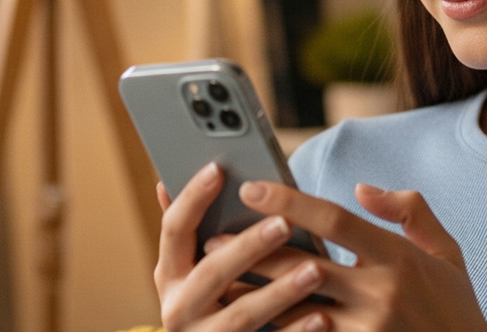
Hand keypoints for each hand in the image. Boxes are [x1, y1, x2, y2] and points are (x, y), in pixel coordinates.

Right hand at [153, 164, 331, 330]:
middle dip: (249, 247)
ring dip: (281, 291)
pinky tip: (322, 317)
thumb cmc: (207, 302)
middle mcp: (179, 308)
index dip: (193, 198)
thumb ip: (187, 234)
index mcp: (169, 275)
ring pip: (243, 314)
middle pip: (213, 272)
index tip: (218, 169)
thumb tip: (164, 183)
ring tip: (315, 269)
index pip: (174, 230)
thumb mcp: (188, 271)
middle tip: (285, 222)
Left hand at [202, 181, 486, 331]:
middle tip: (212, 237)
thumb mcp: (446, 250)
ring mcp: (368, 330)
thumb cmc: (455, 304)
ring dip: (254, 296)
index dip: (288, 201)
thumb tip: (360, 188)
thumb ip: (408, 210)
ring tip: (218, 282)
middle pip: (303, 265)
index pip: (334, 219)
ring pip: (295, 310)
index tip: (251, 188)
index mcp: (399, 257)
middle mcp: (381, 293)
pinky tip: (250, 320)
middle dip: (253, 250)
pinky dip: (278, 329)